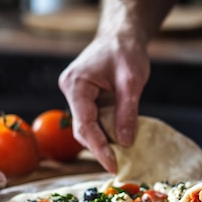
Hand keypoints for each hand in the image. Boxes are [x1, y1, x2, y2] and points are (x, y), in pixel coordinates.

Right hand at [58, 34, 149, 172]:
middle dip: (99, 148)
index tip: (112, 165)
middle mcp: (70, 90)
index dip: (99, 148)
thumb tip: (125, 142)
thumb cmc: (126, 52)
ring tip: (120, 157)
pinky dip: (103, 131)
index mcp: (77, 85)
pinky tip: (117, 142)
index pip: (85, 124)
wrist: (121, 35)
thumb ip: (127, 112)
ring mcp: (74, 94)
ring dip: (102, 141)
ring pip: (85, 127)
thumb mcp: (132, 82)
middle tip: (117, 166)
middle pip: (82, 129)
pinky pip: (91, 120)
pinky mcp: (83, 98)